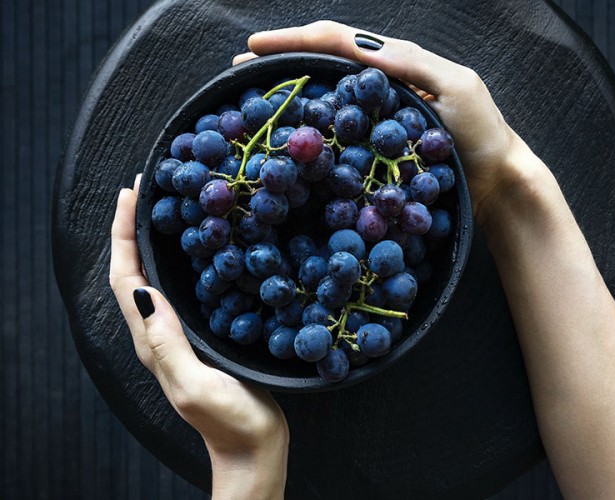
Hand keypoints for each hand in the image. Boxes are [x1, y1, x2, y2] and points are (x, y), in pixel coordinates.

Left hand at [109, 176, 287, 498]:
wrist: (253, 446)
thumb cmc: (228, 420)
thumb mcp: (194, 384)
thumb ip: (167, 342)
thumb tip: (143, 288)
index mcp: (152, 340)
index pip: (125, 278)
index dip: (123, 235)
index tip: (131, 195)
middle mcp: (159, 333)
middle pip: (134, 271)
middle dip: (133, 228)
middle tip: (147, 189)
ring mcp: (180, 334)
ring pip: (156, 277)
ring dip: (153, 241)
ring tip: (168, 207)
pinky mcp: (202, 335)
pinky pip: (182, 289)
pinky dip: (182, 261)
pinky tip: (202, 247)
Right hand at [233, 20, 542, 223]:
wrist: (498, 181)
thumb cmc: (483, 135)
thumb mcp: (456, 88)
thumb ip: (413, 67)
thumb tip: (362, 52)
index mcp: (397, 63)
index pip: (337, 41)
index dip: (294, 41)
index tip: (254, 48)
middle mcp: (382, 84)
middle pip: (322, 64)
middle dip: (281, 62)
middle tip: (239, 71)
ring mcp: (378, 117)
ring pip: (327, 97)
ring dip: (289, 93)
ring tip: (254, 100)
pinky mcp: (379, 147)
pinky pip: (339, 133)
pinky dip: (312, 130)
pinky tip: (293, 139)